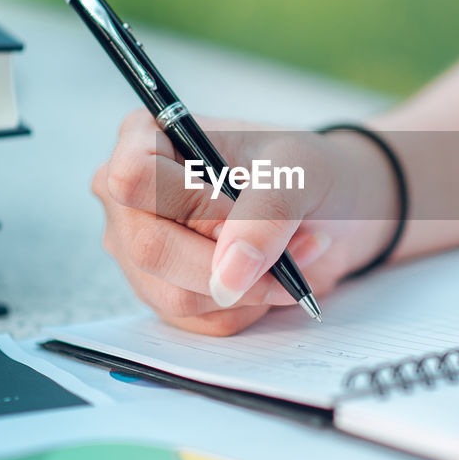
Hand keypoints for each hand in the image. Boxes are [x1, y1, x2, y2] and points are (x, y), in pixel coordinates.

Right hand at [92, 112, 398, 334]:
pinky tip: (273, 275)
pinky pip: (201, 321)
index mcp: (147, 138)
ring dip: (250, 286)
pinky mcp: (164, 294)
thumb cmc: (304, 170)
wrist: (329, 210)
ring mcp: (139, 251)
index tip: (242, 210)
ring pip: (175, 295)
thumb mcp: (298, 169)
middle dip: (229, 260)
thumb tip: (229, 274)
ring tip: (293, 254)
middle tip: (289, 243)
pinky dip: (250, 305)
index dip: (192, 205)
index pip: (134, 178)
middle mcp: (129, 198)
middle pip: (149, 248)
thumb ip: (266, 212)